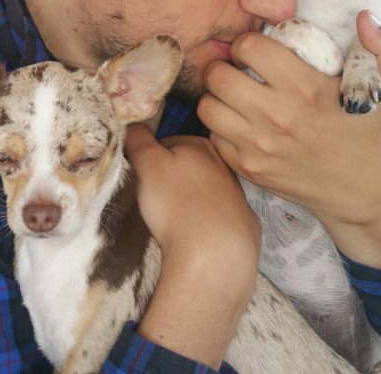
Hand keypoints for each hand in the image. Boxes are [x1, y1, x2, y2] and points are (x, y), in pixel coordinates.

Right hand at [125, 125, 260, 366]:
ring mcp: (239, 197)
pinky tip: (198, 237)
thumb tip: (135, 124)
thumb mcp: (147, 164)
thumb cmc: (177, 204)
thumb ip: (138, 138)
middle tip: (156, 203)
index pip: (168, 144)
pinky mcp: (245, 226)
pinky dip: (209, 224)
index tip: (143, 181)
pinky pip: (220, 219)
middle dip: (172, 180)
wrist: (214, 256)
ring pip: (205, 192)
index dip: (150, 161)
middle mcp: (225, 166)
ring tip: (174, 223)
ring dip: (190, 201)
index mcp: (202, 146)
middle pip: (188, 167)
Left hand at [199, 11, 380, 278]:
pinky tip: (240, 123)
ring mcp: (259, 145)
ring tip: (234, 95)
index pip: (249, 47)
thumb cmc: (367, 131)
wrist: (360, 190)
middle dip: (225, 67)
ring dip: (218, 97)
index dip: (248, 43)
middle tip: (238, 71)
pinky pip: (213, 136)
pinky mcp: (248, 168)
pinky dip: (221, 127)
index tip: (257, 51)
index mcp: (306, 88)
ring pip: (208, 106)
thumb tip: (366, 17)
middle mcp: (277, 116)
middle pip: (218, 75)